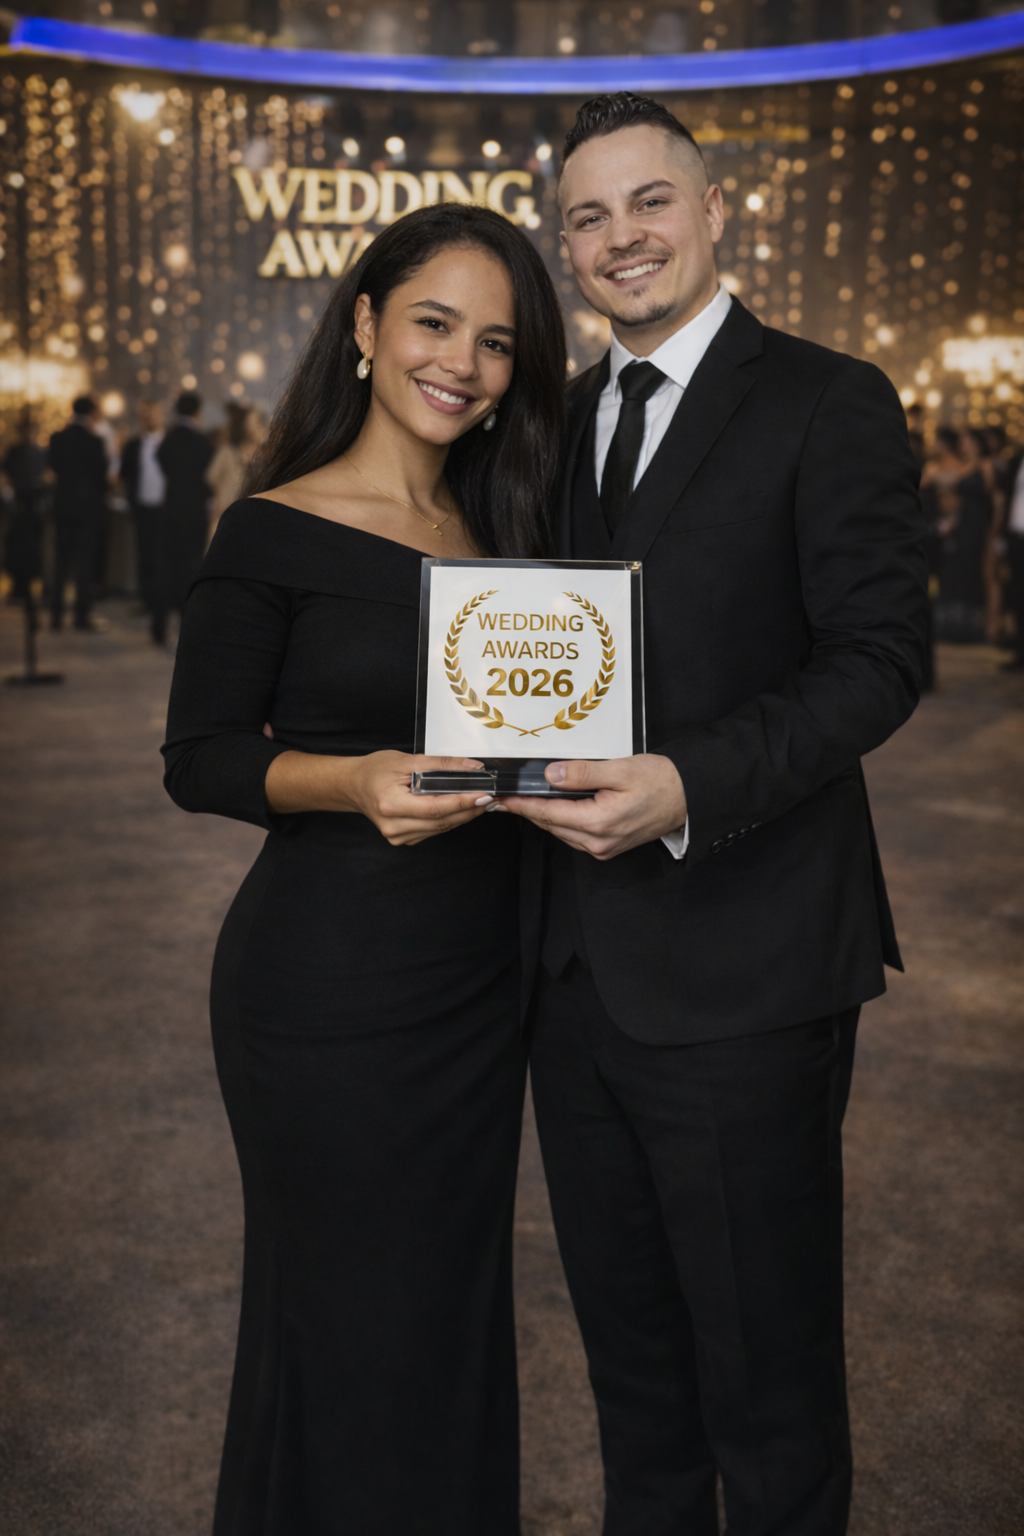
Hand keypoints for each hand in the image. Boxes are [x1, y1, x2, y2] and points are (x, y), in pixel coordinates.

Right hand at [265, 751, 494, 846]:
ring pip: (440, 828)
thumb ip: (440, 765)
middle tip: (491, 797)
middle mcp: (393, 826)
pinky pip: (434, 830)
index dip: (462, 803)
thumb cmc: (375, 770)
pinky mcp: (404, 840)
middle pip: (441, 822)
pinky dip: (450, 820)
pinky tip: (463, 809)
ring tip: (483, 801)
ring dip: (464, 816)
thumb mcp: (407, 759)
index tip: (484, 794)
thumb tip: (472, 768)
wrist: (354, 786)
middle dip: (469, 810)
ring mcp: (398, 836)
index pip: (435, 808)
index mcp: (390, 804)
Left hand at [500, 754, 686, 860]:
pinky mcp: (607, 847)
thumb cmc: (659, 781)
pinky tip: (553, 807)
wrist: (687, 798)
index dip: (521, 804)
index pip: (548, 813)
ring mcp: (603, 848)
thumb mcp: (620, 770)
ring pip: (560, 831)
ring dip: (542, 816)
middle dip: (526, 810)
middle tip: (503, 797)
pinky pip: (574, 835)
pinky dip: (560, 821)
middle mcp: (598, 842)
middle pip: (551, 824)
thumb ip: (583, 773)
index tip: (501, 797)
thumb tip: (551, 774)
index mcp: (599, 822)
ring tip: (522, 800)